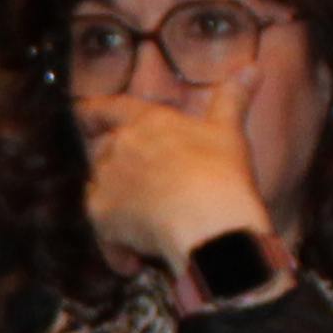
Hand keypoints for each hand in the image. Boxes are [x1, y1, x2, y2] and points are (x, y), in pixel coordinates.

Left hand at [76, 88, 272, 278]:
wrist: (208, 222)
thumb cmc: (222, 172)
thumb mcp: (230, 132)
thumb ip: (233, 99)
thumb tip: (252, 69)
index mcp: (147, 122)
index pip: (111, 108)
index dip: (94, 110)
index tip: (79, 111)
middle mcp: (119, 147)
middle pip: (103, 153)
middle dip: (116, 169)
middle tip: (140, 188)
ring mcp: (107, 183)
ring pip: (100, 192)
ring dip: (118, 207)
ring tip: (145, 227)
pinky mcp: (102, 219)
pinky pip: (104, 236)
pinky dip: (117, 251)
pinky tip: (135, 263)